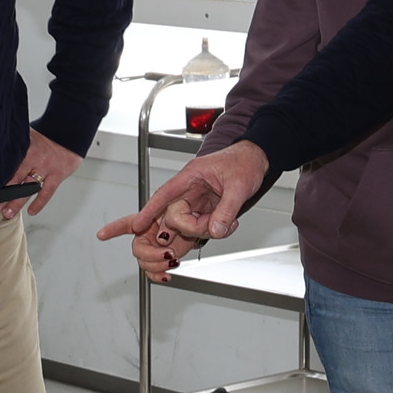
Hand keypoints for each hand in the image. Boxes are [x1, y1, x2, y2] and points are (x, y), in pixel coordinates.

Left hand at [2, 129, 81, 219]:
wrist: (70, 132)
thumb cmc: (48, 135)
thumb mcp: (28, 136)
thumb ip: (16, 147)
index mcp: (25, 150)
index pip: (8, 167)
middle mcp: (35, 160)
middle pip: (16, 180)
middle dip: (4, 195)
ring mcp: (46, 168)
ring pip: (29, 189)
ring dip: (18, 202)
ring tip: (8, 214)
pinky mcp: (57, 175)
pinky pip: (47, 192)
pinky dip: (39, 203)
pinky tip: (32, 211)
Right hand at [100, 146, 268, 267]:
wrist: (256, 161)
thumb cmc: (244, 162)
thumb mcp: (239, 186)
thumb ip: (227, 210)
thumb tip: (216, 230)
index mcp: (190, 176)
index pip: (164, 194)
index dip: (149, 211)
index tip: (137, 225)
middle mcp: (189, 191)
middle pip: (175, 216)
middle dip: (193, 227)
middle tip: (216, 226)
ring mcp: (196, 202)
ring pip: (187, 225)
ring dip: (204, 231)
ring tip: (229, 224)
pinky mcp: (204, 211)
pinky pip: (200, 228)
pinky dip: (212, 231)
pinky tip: (227, 225)